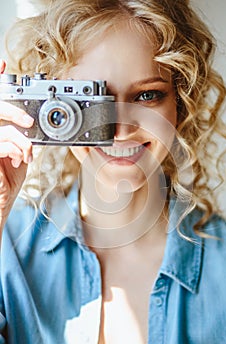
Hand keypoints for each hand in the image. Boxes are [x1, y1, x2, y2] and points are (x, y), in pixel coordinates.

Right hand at [0, 60, 33, 231]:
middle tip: (28, 122)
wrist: (0, 203)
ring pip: (4, 129)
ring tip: (26, 154)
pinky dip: (17, 149)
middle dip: (13, 111)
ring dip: (22, 141)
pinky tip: (19, 159)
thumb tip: (30, 129)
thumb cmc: (8, 181)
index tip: (2, 65)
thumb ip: (22, 139)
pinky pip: (2, 142)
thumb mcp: (19, 155)